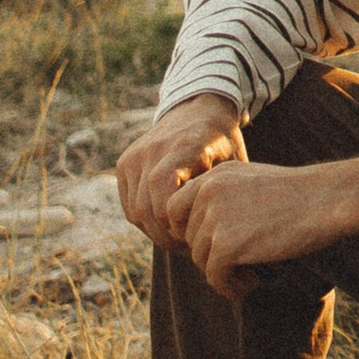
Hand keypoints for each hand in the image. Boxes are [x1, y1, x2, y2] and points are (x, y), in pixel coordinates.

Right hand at [116, 96, 245, 246]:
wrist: (197, 109)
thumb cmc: (221, 142)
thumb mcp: (233, 162)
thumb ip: (224, 193)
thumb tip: (225, 236)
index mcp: (185, 147)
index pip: (165, 199)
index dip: (177, 226)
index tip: (198, 235)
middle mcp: (154, 149)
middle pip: (148, 209)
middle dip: (168, 236)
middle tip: (190, 249)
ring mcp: (135, 155)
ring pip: (136, 211)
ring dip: (156, 232)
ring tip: (179, 240)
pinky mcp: (125, 162)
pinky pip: (129, 204)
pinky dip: (145, 220)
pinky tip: (166, 227)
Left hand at [165, 153, 358, 301]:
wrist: (327, 200)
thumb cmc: (302, 194)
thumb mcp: (255, 183)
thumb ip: (226, 199)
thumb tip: (205, 232)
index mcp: (215, 176)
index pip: (175, 208)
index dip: (189, 231)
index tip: (214, 246)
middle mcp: (208, 193)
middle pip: (189, 237)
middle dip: (210, 255)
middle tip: (238, 265)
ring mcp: (214, 218)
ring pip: (200, 259)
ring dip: (221, 273)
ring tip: (247, 277)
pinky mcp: (225, 245)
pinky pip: (214, 276)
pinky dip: (229, 287)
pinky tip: (250, 284)